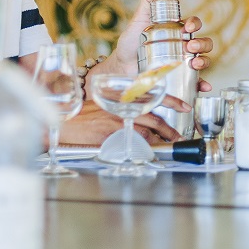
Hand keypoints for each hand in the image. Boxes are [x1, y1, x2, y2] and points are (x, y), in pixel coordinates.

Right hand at [58, 106, 181, 145]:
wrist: (63, 121)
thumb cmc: (82, 114)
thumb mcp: (105, 103)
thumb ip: (123, 107)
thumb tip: (137, 117)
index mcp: (124, 97)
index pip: (153, 96)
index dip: (172, 101)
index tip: (186, 106)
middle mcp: (123, 106)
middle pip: (154, 117)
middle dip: (170, 129)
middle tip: (179, 137)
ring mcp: (117, 120)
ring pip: (146, 130)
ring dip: (158, 140)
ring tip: (166, 146)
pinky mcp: (110, 133)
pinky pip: (131, 141)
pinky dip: (141, 147)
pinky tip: (144, 152)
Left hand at [110, 0, 216, 78]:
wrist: (121, 67)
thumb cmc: (130, 42)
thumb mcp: (137, 21)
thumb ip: (146, 2)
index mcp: (177, 31)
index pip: (194, 24)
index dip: (195, 23)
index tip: (186, 26)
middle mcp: (183, 46)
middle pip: (204, 42)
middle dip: (202, 44)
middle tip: (190, 46)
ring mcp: (183, 63)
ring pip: (204, 60)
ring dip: (204, 61)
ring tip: (194, 64)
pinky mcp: (179, 78)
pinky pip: (195, 82)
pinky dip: (203, 85)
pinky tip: (204, 87)